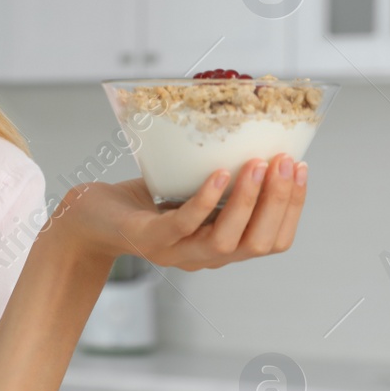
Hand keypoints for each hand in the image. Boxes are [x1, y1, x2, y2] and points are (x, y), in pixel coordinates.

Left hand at [52, 155, 307, 271]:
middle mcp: (203, 256)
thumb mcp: (191, 188)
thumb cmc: (143, 201)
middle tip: (286, 161)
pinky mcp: (147, 240)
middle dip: (279, 202)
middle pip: (258, 243)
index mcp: (221, 246)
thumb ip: (223, 177)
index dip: (293, 208)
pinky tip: (219, 174)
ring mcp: (175, 252)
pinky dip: (205, 200)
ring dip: (248, 201)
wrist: (88, 217)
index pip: (273, 241)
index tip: (301, 168)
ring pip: (226, 239)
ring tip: (258, 164)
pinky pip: (183, 225)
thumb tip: (258, 134)